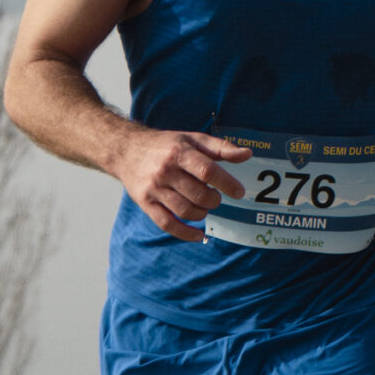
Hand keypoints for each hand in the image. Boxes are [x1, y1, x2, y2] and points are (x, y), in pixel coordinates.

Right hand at [112, 128, 249, 244]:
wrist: (127, 150)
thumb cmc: (167, 146)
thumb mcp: (193, 139)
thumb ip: (221, 148)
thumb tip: (247, 154)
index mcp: (180, 153)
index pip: (207, 171)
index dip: (226, 183)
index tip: (239, 192)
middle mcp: (165, 171)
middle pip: (198, 195)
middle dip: (214, 200)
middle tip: (215, 198)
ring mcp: (154, 189)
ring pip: (185, 211)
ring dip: (202, 214)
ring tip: (204, 207)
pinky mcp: (145, 203)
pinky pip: (167, 224)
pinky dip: (185, 233)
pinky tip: (198, 235)